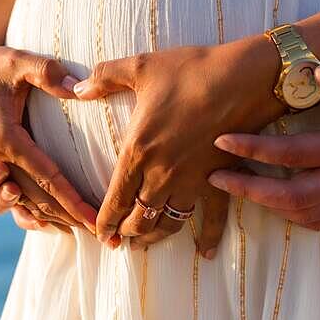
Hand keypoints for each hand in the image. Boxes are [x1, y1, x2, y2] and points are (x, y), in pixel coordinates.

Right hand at [0, 40, 98, 232]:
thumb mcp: (18, 60)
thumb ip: (46, 71)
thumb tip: (77, 88)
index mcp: (1, 135)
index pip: (43, 175)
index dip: (72, 199)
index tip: (95, 217)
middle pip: (28, 196)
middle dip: (60, 214)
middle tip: (91, 227)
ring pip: (5, 203)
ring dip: (31, 213)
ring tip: (60, 223)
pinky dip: (19, 214)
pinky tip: (43, 225)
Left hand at [74, 35, 284, 247]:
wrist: (243, 77)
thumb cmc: (190, 70)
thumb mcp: (140, 67)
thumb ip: (104, 78)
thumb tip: (76, 88)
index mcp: (138, 151)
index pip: (114, 199)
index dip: (104, 221)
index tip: (98, 234)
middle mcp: (162, 174)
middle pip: (139, 218)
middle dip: (126, 232)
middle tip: (119, 239)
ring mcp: (192, 181)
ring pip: (168, 223)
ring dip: (155, 237)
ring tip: (145, 243)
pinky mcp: (220, 179)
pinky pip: (213, 218)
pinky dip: (208, 238)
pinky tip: (204, 253)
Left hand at [208, 63, 319, 229]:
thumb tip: (314, 69)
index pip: (294, 155)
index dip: (254, 150)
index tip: (222, 140)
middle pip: (291, 197)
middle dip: (248, 189)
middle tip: (214, 175)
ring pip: (303, 214)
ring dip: (264, 204)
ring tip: (231, 185)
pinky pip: (318, 220)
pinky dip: (289, 214)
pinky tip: (268, 199)